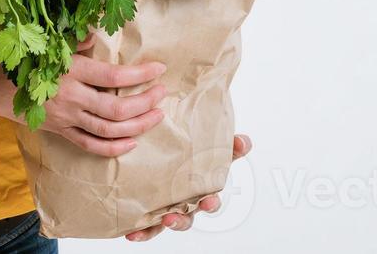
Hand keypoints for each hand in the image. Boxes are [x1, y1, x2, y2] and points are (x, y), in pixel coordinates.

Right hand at [0, 31, 168, 156]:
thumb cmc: (18, 57)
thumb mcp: (45, 41)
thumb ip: (75, 41)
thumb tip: (97, 35)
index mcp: (70, 72)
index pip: (113, 76)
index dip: (140, 74)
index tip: (159, 69)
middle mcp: (71, 98)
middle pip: (117, 108)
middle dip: (145, 102)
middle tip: (162, 92)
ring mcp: (66, 119)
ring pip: (108, 130)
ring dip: (137, 125)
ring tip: (156, 115)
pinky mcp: (59, 131)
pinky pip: (90, 145)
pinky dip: (113, 148)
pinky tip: (132, 142)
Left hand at [124, 133, 251, 241]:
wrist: (161, 155)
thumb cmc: (189, 156)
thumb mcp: (208, 146)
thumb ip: (227, 145)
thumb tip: (243, 141)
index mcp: (202, 188)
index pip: (212, 196)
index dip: (212, 201)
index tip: (209, 201)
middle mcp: (188, 201)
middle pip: (193, 213)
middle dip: (187, 217)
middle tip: (184, 212)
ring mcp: (171, 207)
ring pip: (175, 221)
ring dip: (172, 223)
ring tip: (165, 220)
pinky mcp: (153, 212)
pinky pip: (149, 226)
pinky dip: (143, 232)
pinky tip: (133, 234)